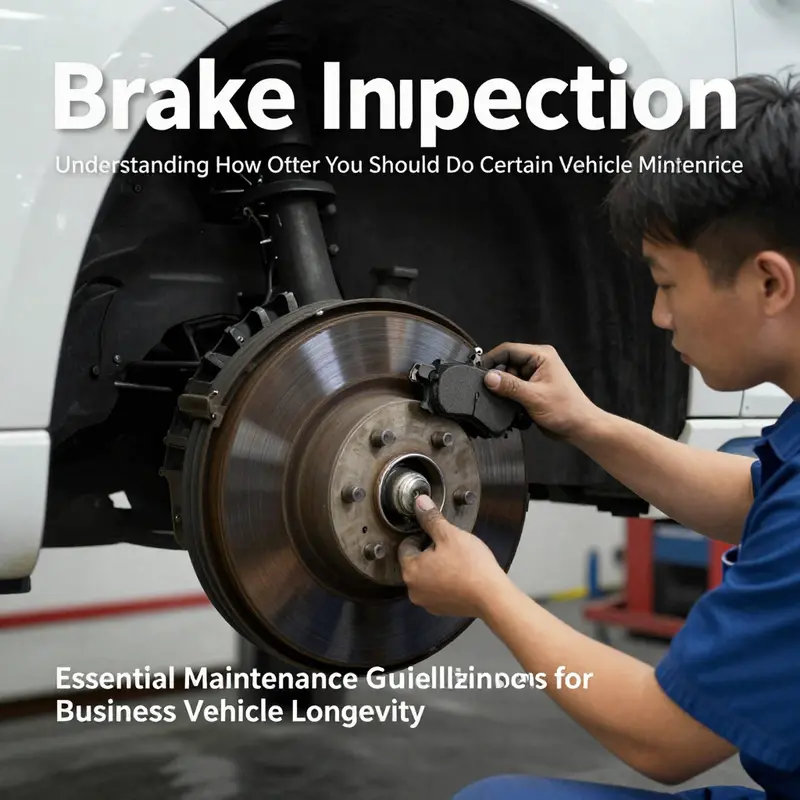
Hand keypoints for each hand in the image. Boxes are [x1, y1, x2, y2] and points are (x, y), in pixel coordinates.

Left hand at [398, 495, 510, 617]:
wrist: (492, 596)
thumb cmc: (472, 567)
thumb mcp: (450, 534)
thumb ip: (431, 518)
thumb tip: (420, 503)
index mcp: (411, 571)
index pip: (406, 546)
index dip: (422, 536)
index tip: (437, 536)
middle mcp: (414, 590)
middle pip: (416, 562)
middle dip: (430, 552)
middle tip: (450, 548)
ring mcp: (427, 602)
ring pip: (427, 576)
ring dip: (437, 568)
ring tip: (457, 563)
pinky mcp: (441, 609)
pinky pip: (438, 589)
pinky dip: (446, 582)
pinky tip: (460, 576)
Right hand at [482, 343, 600, 442]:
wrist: (580, 428)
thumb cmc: (564, 409)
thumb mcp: (534, 397)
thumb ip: (510, 386)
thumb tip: (487, 377)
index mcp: (540, 356)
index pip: (508, 350)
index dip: (492, 360)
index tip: (477, 373)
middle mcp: (536, 362)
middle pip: (506, 363)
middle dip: (497, 378)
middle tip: (488, 392)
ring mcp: (534, 376)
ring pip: (508, 378)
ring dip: (503, 390)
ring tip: (500, 402)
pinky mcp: (532, 389)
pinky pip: (513, 388)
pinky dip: (508, 397)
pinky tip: (508, 406)